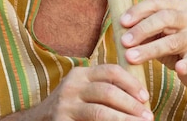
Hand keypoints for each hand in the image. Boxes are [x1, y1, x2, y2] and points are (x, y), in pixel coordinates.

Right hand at [7, 64, 152, 119]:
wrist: (38, 120)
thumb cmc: (72, 105)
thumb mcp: (86, 90)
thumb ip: (106, 87)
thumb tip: (140, 97)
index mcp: (82, 74)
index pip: (111, 71)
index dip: (131, 83)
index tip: (145, 96)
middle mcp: (72, 86)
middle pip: (108, 91)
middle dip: (131, 104)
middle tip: (148, 115)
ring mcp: (65, 105)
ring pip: (100, 112)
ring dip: (124, 119)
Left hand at [119, 0, 186, 92]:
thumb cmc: (172, 45)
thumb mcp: (157, 33)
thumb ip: (142, 29)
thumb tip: (118, 31)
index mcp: (178, 6)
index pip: (156, 2)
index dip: (138, 11)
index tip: (121, 22)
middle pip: (164, 18)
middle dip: (141, 29)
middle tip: (124, 42)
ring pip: (172, 41)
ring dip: (149, 49)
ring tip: (131, 57)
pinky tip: (180, 68)